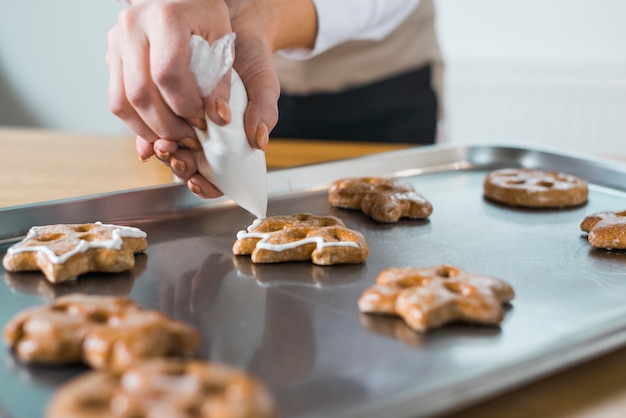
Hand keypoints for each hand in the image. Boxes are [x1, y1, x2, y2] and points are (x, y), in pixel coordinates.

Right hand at [107, 0, 232, 166]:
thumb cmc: (206, 16)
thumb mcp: (223, 40)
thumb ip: (222, 80)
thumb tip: (217, 118)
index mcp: (165, 17)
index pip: (167, 73)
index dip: (185, 105)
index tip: (204, 119)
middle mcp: (133, 26)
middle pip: (140, 92)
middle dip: (167, 125)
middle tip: (190, 138)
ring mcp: (116, 40)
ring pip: (121, 101)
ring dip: (148, 130)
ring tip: (175, 138)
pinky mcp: (111, 54)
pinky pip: (116, 99)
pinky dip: (136, 122)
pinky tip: (159, 129)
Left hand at [159, 0, 317, 197]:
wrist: (235, 27)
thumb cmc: (252, 61)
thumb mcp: (264, 86)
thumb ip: (264, 113)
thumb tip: (259, 141)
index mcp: (233, 143)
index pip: (219, 178)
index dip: (208, 187)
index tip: (198, 181)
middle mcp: (209, 137)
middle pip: (190, 169)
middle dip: (179, 168)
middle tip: (176, 157)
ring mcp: (188, 124)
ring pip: (171, 152)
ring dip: (164, 153)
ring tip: (163, 144)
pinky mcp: (168, 107)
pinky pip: (156, 128)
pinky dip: (150, 134)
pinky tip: (149, 134)